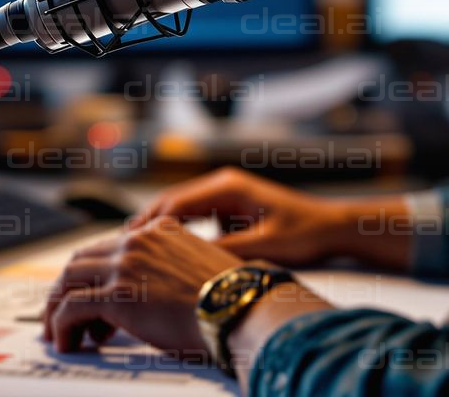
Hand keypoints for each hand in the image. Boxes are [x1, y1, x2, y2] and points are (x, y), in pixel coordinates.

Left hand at [42, 216, 241, 356]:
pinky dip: (61, 325)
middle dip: (66, 288)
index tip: (90, 299)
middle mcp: (137, 240)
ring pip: (69, 280)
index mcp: (158, 230)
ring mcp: (125, 265)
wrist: (241, 306)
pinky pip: (71, 308)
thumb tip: (162, 294)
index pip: (109, 245)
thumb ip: (175, 267)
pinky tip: (66, 343)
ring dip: (57, 308)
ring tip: (58, 334)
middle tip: (62, 315)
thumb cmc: (232, 296)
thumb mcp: (202, 266)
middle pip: (82, 259)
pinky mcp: (118, 294)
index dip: (94, 274)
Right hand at [130, 167, 348, 267]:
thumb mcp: (264, 246)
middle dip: (145, 224)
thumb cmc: (303, 234)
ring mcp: (224, 192)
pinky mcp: (228, 205)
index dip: (150, 225)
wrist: (330, 227)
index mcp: (228, 187)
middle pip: (171, 201)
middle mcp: (222, 184)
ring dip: (156, 226)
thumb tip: (189, 263)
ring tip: (131, 250)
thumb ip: (226, 252)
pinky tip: (161, 250)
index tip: (129, 245)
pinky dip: (174, 229)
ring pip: (178, 207)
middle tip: (118, 247)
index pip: (176, 203)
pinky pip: (192, 215)